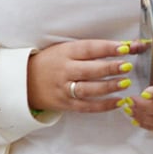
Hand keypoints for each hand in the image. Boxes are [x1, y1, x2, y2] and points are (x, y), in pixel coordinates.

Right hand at [27, 38, 152, 117]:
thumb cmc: (51, 62)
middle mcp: (64, 70)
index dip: (108, 48)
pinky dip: (104, 105)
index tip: (125, 48)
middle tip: (127, 66)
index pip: (89, 49)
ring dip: (109, 86)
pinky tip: (119, 101)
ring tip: (125, 83)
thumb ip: (90, 49)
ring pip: (89, 89)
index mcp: (65, 53)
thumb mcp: (65, 50)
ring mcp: (64, 89)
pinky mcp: (66, 104)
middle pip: (90, 70)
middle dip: (111, 68)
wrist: (25, 81)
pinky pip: (87, 107)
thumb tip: (123, 47)